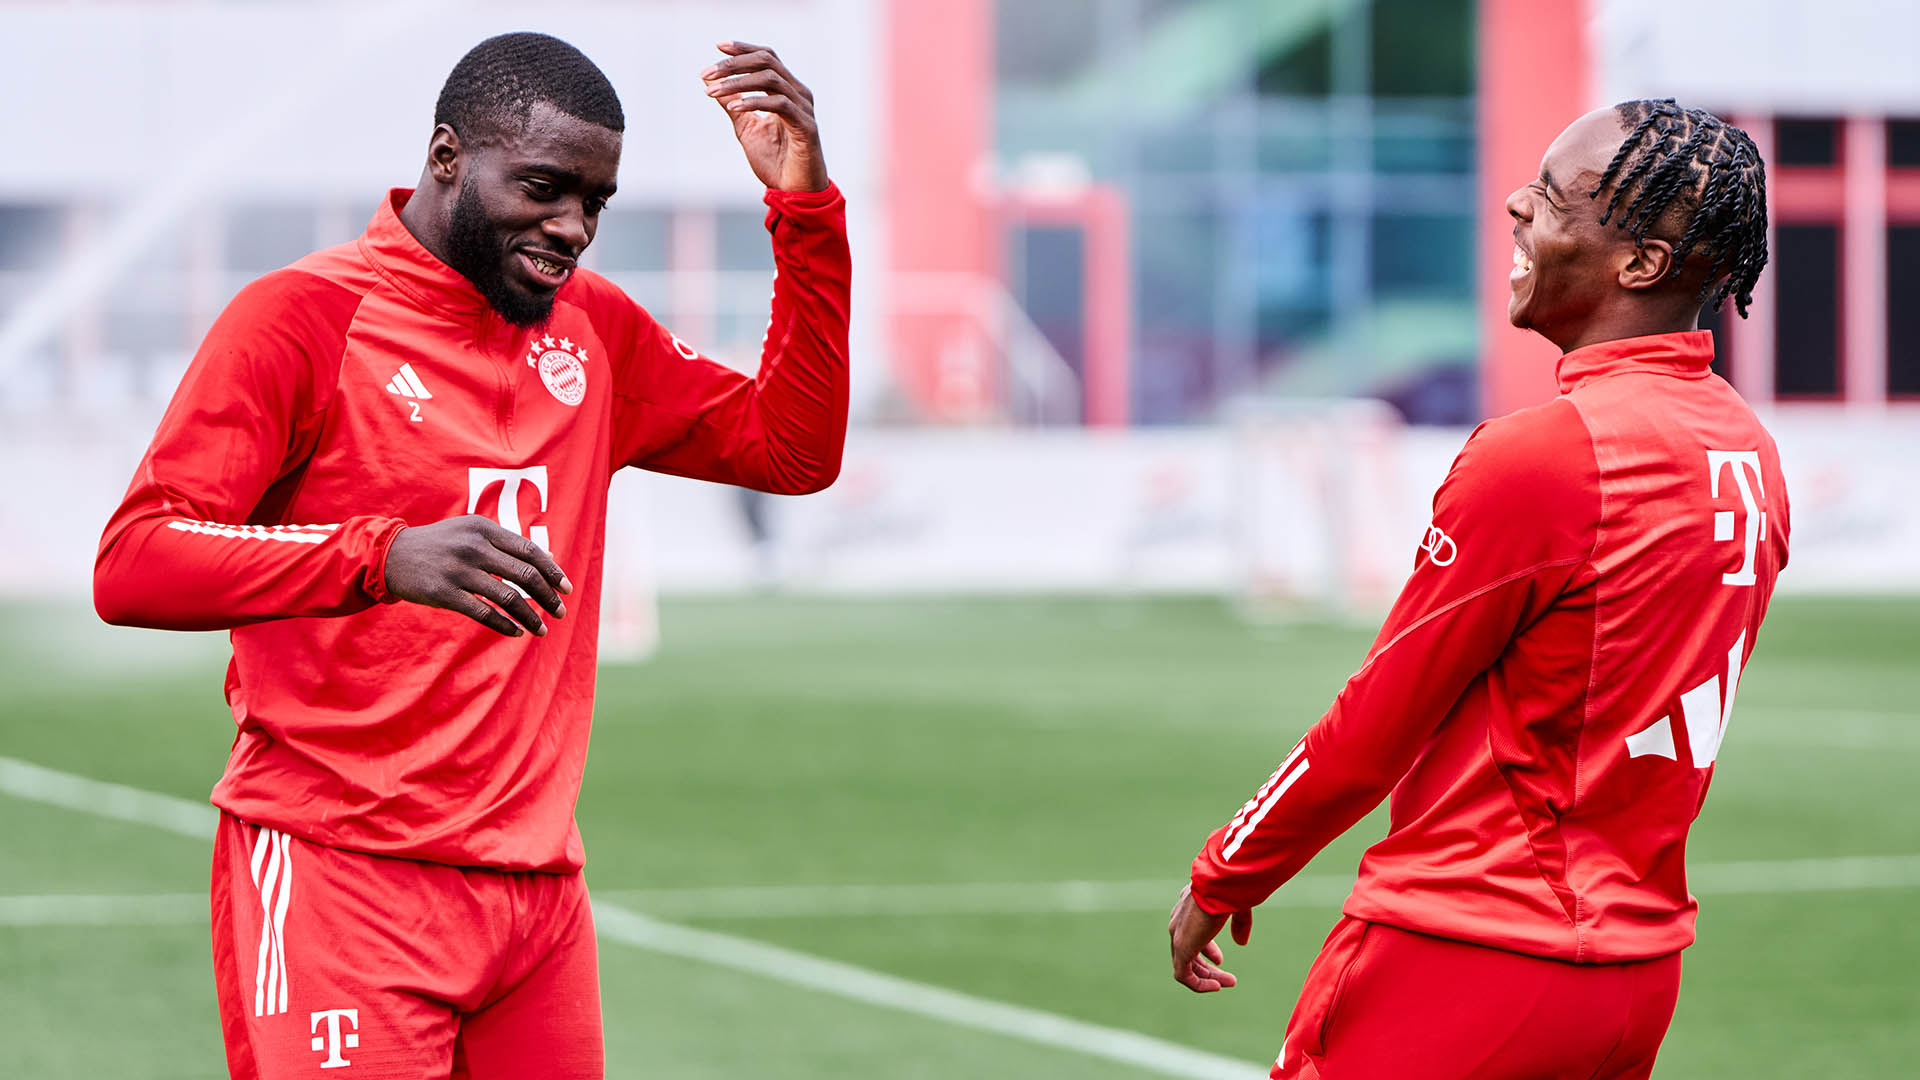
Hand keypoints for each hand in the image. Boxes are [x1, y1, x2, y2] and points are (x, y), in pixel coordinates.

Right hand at [383, 516, 571, 637]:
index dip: (552, 572)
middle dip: (548, 596)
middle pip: (524, 575)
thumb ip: (506, 544)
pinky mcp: (444, 593)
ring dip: (530, 616)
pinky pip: (484, 613)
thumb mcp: (471, 533)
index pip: (529, 551)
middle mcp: (473, 547)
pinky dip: (505, 625)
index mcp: (484, 529)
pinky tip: (517, 632)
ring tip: (543, 629)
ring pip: (508, 597)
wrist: (391, 555)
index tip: (567, 588)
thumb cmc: (441, 545)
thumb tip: (548, 559)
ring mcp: (458, 570)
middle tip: (560, 611)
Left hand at [701, 40, 828, 192]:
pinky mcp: (806, 126)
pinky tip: (733, 107)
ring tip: (712, 92)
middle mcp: (798, 94)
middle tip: (707, 73)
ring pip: (770, 79)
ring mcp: (804, 108)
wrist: (794, 192)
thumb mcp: (746, 128)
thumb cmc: (775, 161)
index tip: (718, 46)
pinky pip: (779, 104)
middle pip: (767, 61)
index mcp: (787, 90)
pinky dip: (753, 102)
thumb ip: (732, 103)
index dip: (743, 49)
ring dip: (737, 83)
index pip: (767, 57)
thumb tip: (709, 81)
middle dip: (733, 64)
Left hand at [1168, 885, 1252, 993]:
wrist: (1220, 883)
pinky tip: (1215, 986)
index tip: (1219, 960)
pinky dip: (1198, 984)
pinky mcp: (1181, 946)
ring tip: (1227, 983)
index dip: (1207, 949)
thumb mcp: (1237, 906)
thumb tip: (1240, 942)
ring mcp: (1177, 934)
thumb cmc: (1230, 888)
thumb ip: (1239, 923)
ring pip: (1186, 965)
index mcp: (1188, 907)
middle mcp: (1178, 921)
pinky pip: (1183, 975)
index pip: (1191, 933)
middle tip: (1229, 979)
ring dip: (1207, 978)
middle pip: (1188, 952)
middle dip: (1208, 968)